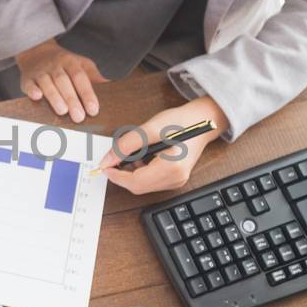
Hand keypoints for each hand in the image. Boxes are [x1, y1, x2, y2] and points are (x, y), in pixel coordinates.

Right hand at [15, 39, 108, 122]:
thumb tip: (111, 87)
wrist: (37, 52)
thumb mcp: (81, 65)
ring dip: (54, 96)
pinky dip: (31, 90)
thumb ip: (94, 77)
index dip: (87, 93)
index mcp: (71, 62)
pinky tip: (37, 97)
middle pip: (63, 81)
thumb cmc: (64, 64)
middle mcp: (55, 65)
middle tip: (79, 117)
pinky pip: (28, 83)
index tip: (93, 109)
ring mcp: (40, 71)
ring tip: (62, 111)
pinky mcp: (27, 78)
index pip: (80, 77)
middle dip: (72, 99)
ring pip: (47, 82)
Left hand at [97, 96, 227, 195]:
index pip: (135, 182)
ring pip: (143, 185)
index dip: (116, 176)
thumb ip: (126, 145)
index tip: (103, 166)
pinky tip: (142, 157)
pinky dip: (140, 172)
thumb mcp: (150, 129)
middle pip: (138, 187)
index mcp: (171, 168)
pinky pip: (151, 181)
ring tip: (132, 153)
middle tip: (113, 159)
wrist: (203, 120)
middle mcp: (176, 179)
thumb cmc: (182, 122)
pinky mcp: (175, 178)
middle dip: (122, 175)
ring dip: (131, 173)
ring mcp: (177, 181)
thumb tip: (107, 160)